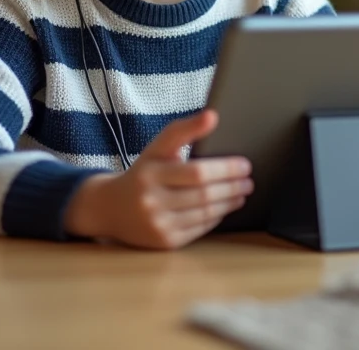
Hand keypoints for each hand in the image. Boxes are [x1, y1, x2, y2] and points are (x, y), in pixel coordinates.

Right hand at [63, 109, 253, 248]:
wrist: (110, 208)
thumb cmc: (142, 173)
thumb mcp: (156, 148)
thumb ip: (183, 130)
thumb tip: (213, 116)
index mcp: (151, 173)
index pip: (196, 172)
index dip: (225, 169)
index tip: (244, 164)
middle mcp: (152, 200)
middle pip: (204, 194)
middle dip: (232, 186)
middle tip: (248, 180)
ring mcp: (158, 223)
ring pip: (205, 212)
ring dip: (229, 202)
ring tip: (241, 192)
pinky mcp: (164, 242)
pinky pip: (199, 228)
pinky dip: (216, 217)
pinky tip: (224, 207)